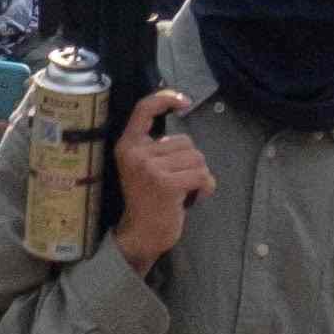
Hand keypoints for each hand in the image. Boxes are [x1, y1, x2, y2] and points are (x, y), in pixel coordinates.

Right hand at [112, 88, 212, 263]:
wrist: (141, 235)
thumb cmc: (148, 200)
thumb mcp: (145, 167)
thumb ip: (157, 147)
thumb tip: (182, 130)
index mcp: (128, 145)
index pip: (144, 109)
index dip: (165, 98)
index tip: (184, 102)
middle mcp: (136, 153)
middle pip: (185, 141)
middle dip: (191, 162)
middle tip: (177, 183)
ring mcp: (150, 168)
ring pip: (197, 158)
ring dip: (199, 176)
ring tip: (184, 191)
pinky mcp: (166, 183)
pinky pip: (202, 175)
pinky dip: (206, 186)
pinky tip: (195, 197)